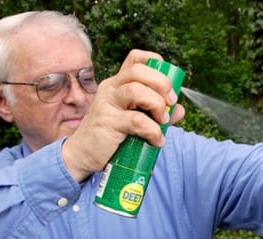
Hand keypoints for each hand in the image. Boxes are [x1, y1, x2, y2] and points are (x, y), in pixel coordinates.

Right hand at [62, 49, 184, 181]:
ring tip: (162, 122)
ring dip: (157, 105)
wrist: (83, 155)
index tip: (168, 84)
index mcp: (117, 84)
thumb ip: (157, 113)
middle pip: (138, 71)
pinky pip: (136, 120)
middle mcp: (111, 89)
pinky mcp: (107, 122)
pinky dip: (152, 130)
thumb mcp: (134, 121)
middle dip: (161, 84)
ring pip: (136, 90)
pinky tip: (156, 140)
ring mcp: (107, 104)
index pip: (135, 59)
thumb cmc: (109, 136)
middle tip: (170, 102)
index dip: (155, 63)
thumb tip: (180, 110)